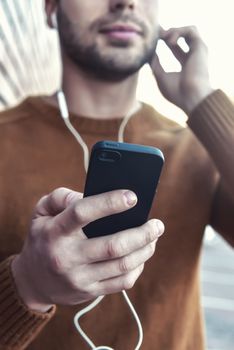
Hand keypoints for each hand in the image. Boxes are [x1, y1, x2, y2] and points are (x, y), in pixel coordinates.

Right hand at [12, 188, 163, 311]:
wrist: (33, 281)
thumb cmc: (43, 238)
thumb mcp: (41, 212)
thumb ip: (61, 197)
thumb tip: (90, 193)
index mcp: (55, 232)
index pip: (82, 213)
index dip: (109, 203)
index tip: (132, 196)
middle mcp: (67, 257)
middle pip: (112, 246)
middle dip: (141, 233)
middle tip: (157, 223)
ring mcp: (79, 278)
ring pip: (122, 265)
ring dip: (145, 249)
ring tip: (154, 236)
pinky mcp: (90, 291)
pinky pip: (121, 282)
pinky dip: (138, 267)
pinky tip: (142, 255)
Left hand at [151, 26, 213, 113]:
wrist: (191, 97)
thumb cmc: (176, 91)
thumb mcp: (160, 75)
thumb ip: (155, 62)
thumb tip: (150, 51)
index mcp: (185, 65)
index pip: (175, 48)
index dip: (165, 40)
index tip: (154, 37)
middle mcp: (193, 57)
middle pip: (182, 37)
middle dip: (167, 32)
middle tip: (156, 32)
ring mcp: (198, 52)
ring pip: (188, 31)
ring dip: (174, 30)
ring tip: (163, 37)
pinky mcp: (201, 47)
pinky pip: (191, 30)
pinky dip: (179, 32)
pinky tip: (170, 41)